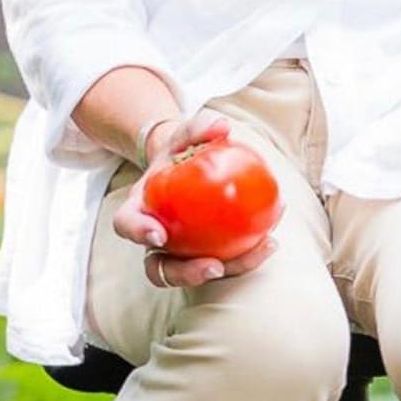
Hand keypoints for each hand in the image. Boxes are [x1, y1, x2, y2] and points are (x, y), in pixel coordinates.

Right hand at [113, 110, 279, 286]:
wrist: (190, 164)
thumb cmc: (184, 150)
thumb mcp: (188, 134)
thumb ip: (200, 128)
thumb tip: (221, 127)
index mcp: (139, 209)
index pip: (127, 224)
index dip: (138, 233)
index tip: (159, 236)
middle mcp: (155, 238)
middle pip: (159, 268)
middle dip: (185, 273)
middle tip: (215, 267)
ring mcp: (179, 252)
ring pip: (196, 272)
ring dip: (229, 269)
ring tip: (260, 250)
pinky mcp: (205, 255)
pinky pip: (225, 260)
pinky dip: (248, 253)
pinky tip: (272, 238)